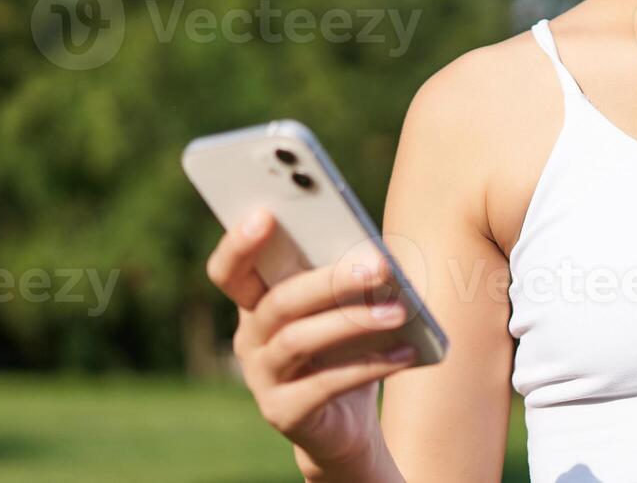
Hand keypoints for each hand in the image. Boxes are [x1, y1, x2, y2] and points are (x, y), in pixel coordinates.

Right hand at [206, 209, 416, 480]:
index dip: (239, 243)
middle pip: (280, 300)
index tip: (266, 213)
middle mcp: (249, 337)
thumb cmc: (348, 348)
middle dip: (330, 279)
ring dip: (353, 321)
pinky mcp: (284, 413)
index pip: (230, 270)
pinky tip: (406, 352)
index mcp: (256, 302)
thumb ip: (346, 275)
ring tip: (400, 312)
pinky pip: (324, 385)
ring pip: (298, 340)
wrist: (347, 423)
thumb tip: (380, 254)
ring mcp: (262, 377)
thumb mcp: (345, 306)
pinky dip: (369, 366)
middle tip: (379, 265)